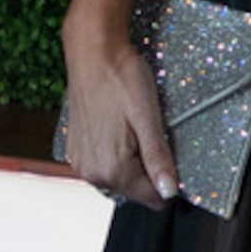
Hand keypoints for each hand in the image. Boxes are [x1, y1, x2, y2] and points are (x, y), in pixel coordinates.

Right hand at [61, 25, 180, 209]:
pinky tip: (121, 128)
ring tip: (137, 128)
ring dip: (133, 162)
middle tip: (154, 134)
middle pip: (135, 190)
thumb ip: (158, 158)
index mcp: (113, 169)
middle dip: (150, 170)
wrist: (93, 53)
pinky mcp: (76, 150)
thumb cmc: (122, 78)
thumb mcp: (149, 117)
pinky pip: (104, 164)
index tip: (174, 158)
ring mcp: (81, 162)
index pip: (152, 198)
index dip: (169, 182)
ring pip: (119, 178)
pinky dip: (117, 154)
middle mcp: (92, 172)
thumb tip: (169, 192)